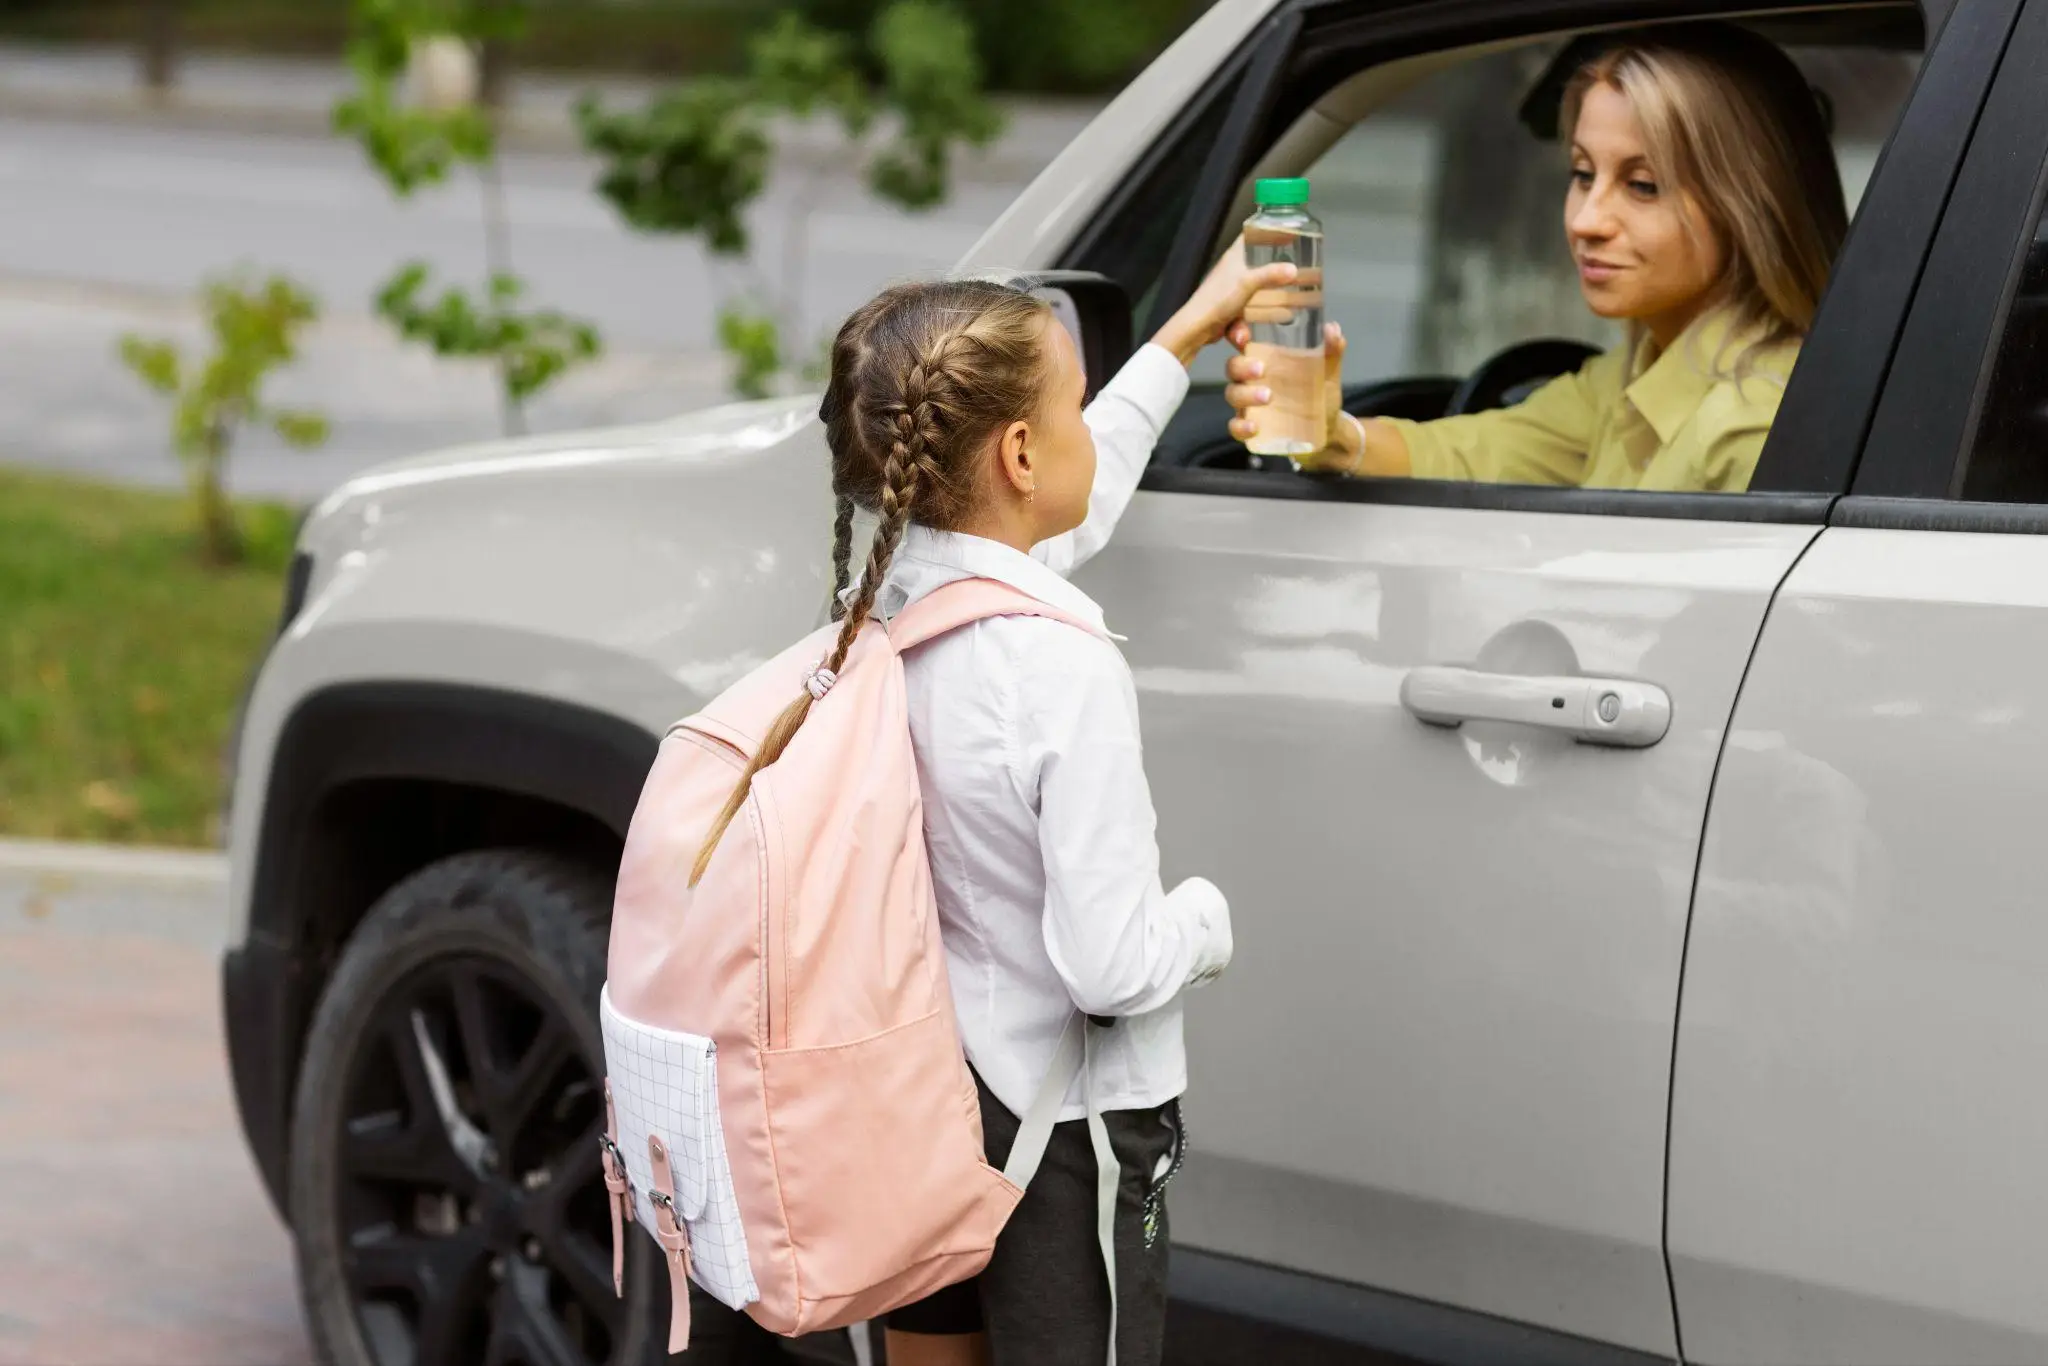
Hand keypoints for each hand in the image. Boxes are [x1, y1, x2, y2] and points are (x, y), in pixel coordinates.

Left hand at [1151, 236, 1298, 367]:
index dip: (1268, 231)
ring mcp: (1232, 289)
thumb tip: (1293, 269)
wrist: (1196, 328)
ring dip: (1268, 303)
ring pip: (1257, 290)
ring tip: (1286, 307)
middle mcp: (1233, 270)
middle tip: (1295, 270)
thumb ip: (1270, 275)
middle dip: (1275, 268)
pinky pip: (1249, 311)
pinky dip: (1250, 322)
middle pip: (1259, 263)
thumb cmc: (1217, 299)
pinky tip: (1257, 329)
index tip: (1288, 231)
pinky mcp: (1231, 308)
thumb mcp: (1247, 283)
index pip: (1252, 235)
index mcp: (1234, 256)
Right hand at [1223, 322, 1356, 469]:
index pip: (1242, 341)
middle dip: (1242, 367)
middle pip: (1233, 368)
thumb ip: (1331, 351)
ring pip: (1233, 395)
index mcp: (1265, 358)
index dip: (1236, 334)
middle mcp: (1251, 379)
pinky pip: (1235, 426)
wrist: (1328, 428)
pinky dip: (1241, 427)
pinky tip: (1254, 427)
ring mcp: (1247, 404)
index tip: (1244, 336)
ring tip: (1268, 396)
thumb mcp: (1327, 371)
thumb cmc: (1320, 393)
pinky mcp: (1249, 426)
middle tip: (1261, 369)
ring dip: (1245, 395)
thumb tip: (1332, 329)